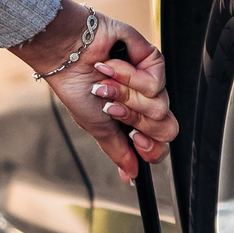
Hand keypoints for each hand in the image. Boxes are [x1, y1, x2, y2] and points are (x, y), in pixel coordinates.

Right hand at [11, 0, 174, 183]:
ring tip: (104, 84)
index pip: (159, 143)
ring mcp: (150, 81)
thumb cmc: (75, 87)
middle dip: (135, 119)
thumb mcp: (96, 126)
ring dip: (126, 97)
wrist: (66, 56)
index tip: (135, 140)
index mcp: (132, 120)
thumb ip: (117, 150)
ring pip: (160, 106)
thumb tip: (130, 176)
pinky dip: (129, 78)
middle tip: (112, 108)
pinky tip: (109, 67)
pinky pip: (156, 83)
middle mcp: (144, 102)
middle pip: (166, 128)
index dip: (152, 148)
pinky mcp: (152, 61)